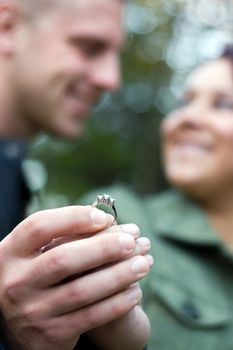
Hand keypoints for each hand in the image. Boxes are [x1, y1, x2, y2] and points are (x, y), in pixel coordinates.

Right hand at [0, 206, 151, 349]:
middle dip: (103, 248)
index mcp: (10, 253)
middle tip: (132, 241)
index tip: (104, 217)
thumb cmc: (35, 276)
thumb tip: (104, 216)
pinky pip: (90, 317)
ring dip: (118, 275)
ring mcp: (32, 311)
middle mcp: (16, 282)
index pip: (38, 226)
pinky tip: (136, 291)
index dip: (73, 217)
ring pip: (81, 290)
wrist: (19, 327)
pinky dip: (116, 303)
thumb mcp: (34, 254)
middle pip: (63, 259)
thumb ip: (60, 236)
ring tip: (143, 263)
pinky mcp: (51, 334)